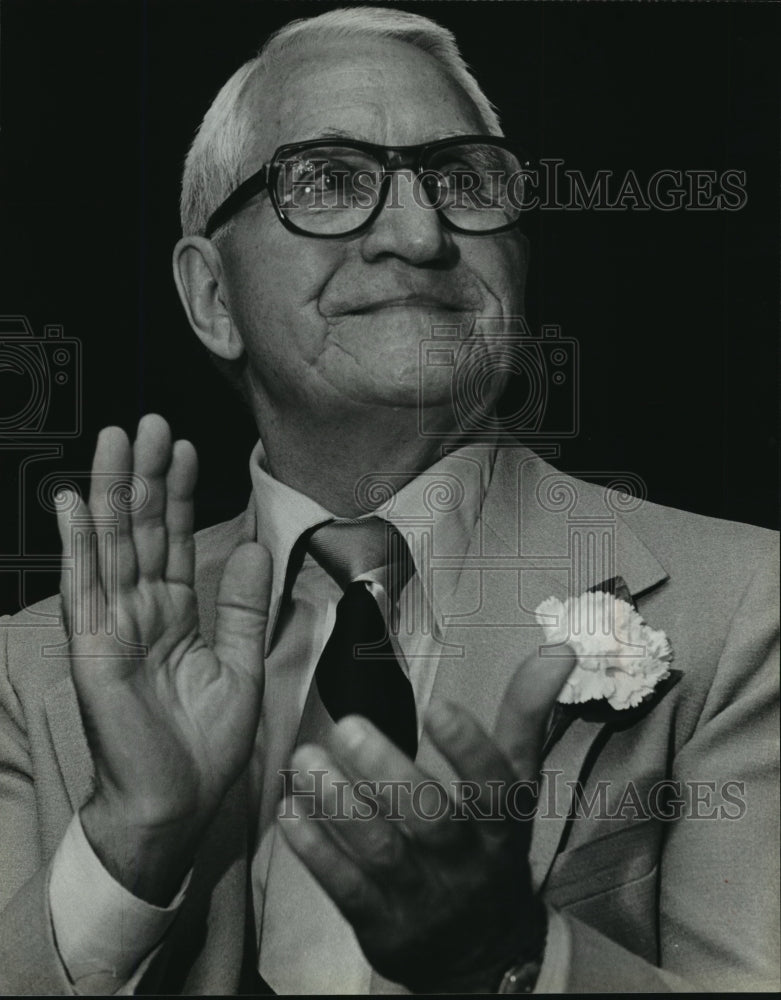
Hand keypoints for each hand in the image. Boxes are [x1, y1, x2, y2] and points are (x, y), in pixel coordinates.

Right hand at [55, 414, 270, 902]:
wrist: (173, 806)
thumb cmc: (203, 746)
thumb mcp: (241, 666)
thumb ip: (245, 608)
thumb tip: (256, 548)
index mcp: (175, 616)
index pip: (175, 542)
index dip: (179, 496)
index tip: (187, 449)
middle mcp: (140, 613)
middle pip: (142, 532)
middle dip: (146, 477)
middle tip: (152, 422)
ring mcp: (113, 627)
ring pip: (112, 546)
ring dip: (113, 492)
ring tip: (118, 440)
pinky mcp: (93, 648)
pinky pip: (85, 587)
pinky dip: (78, 543)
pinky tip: (74, 501)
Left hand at [278, 648, 574, 992]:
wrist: (482, 951)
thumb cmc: (491, 842)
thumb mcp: (516, 783)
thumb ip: (526, 714)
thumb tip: (559, 647)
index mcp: (502, 823)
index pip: (494, 787)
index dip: (470, 749)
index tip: (439, 705)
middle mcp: (466, 860)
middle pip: (431, 819)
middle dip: (388, 773)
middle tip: (348, 725)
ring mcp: (422, 895)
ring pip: (382, 851)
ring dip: (341, 806)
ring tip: (307, 759)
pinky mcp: (382, 923)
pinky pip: (347, 888)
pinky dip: (318, 852)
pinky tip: (291, 813)